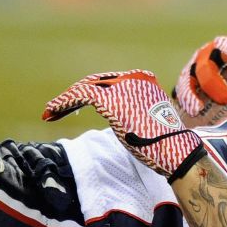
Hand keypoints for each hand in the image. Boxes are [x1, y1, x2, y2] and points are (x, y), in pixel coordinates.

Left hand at [42, 70, 204, 181]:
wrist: (175, 149)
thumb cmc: (166, 143)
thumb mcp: (151, 120)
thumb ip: (136, 113)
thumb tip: (126, 122)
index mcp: (144, 80)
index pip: (110, 82)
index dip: (90, 91)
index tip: (78, 105)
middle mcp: (132, 78)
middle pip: (96, 82)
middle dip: (75, 94)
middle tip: (58, 109)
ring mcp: (121, 87)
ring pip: (85, 87)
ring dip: (66, 100)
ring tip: (50, 112)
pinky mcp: (110, 100)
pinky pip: (80, 96)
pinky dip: (63, 102)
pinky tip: (52, 111)